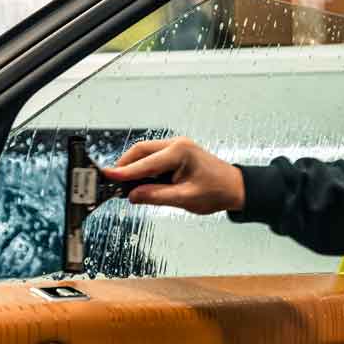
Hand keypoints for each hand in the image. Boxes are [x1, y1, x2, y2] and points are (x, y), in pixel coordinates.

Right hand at [102, 138, 245, 214]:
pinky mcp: (176, 154)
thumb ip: (157, 196)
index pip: (145, 162)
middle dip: (125, 167)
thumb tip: (133, 195)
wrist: (235, 188)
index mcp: (180, 152)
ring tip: (124, 186)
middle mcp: (176, 144)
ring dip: (134, 168)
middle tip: (112, 183)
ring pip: (145, 154)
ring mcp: (176, 147)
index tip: (108, 177)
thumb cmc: (217, 191)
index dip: (125, 172)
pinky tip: (139, 182)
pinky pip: (153, 158)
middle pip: (140, 152)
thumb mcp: (185, 198)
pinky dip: (143, 169)